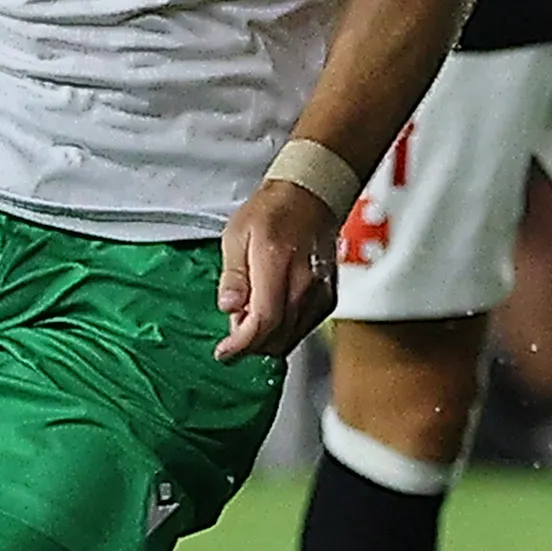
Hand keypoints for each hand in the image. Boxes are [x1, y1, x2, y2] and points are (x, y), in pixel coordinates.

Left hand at [214, 179, 340, 361]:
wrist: (309, 198)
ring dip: (266, 341)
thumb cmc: (272, 211)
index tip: (224, 352)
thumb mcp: (236, 235)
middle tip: (232, 331)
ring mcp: (319, 294)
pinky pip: (302, 330)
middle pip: (277, 336)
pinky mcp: (327, 299)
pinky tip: (269, 318)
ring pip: (290, 338)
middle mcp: (303, 283)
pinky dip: (283, 334)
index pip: (263, 320)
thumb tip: (229, 307)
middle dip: (250, 344)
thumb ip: (233, 276)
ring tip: (249, 319)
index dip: (242, 344)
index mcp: (277, 263)